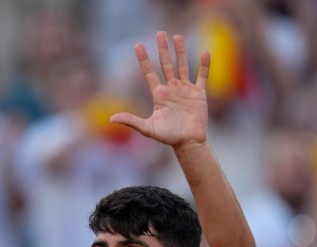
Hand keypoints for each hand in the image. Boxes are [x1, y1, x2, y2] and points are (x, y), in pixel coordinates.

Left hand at [110, 32, 209, 148]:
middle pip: (166, 64)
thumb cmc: (168, 137)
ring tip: (177, 37)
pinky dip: (204, 65)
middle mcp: (171, 89)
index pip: (149, 73)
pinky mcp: (199, 94)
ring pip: (182, 66)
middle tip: (160, 33)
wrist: (188, 143)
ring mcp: (185, 90)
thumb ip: (131, 121)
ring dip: (180, 52)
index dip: (143, 59)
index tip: (138, 45)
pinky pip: (201, 76)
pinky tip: (205, 53)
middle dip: (163, 49)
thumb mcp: (148, 128)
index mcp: (159, 94)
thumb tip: (111, 119)